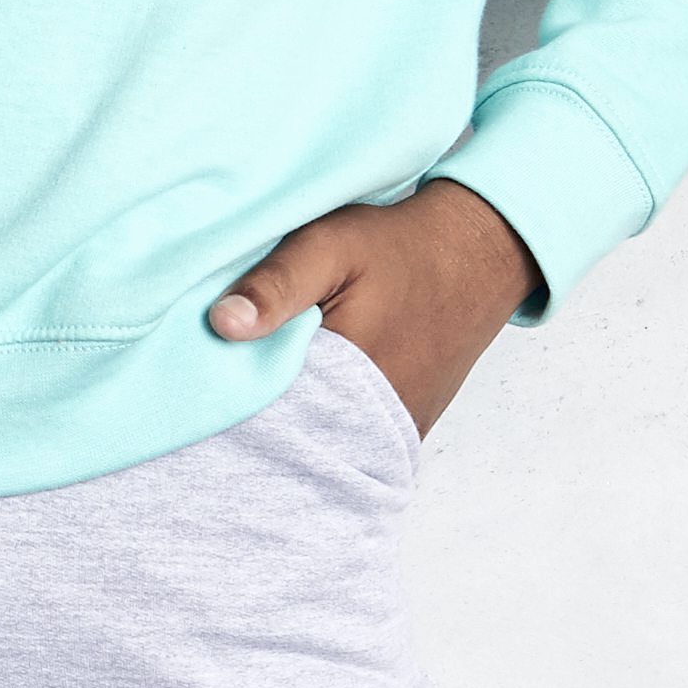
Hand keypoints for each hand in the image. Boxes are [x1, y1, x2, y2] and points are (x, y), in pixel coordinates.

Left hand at [206, 174, 540, 437]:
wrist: (479, 254)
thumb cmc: (400, 246)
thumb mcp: (331, 245)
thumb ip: (276, 285)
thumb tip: (221, 325)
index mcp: (350, 376)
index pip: (268, 414)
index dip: (232, 396)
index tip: (208, 376)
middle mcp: (377, 419)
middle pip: (295, 437)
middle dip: (259, 415)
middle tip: (230, 384)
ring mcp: (396, 429)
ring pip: (324, 443)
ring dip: (294, 420)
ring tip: (269, 387)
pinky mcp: (407, 428)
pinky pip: (353, 439)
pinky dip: (325, 423)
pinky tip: (308, 393)